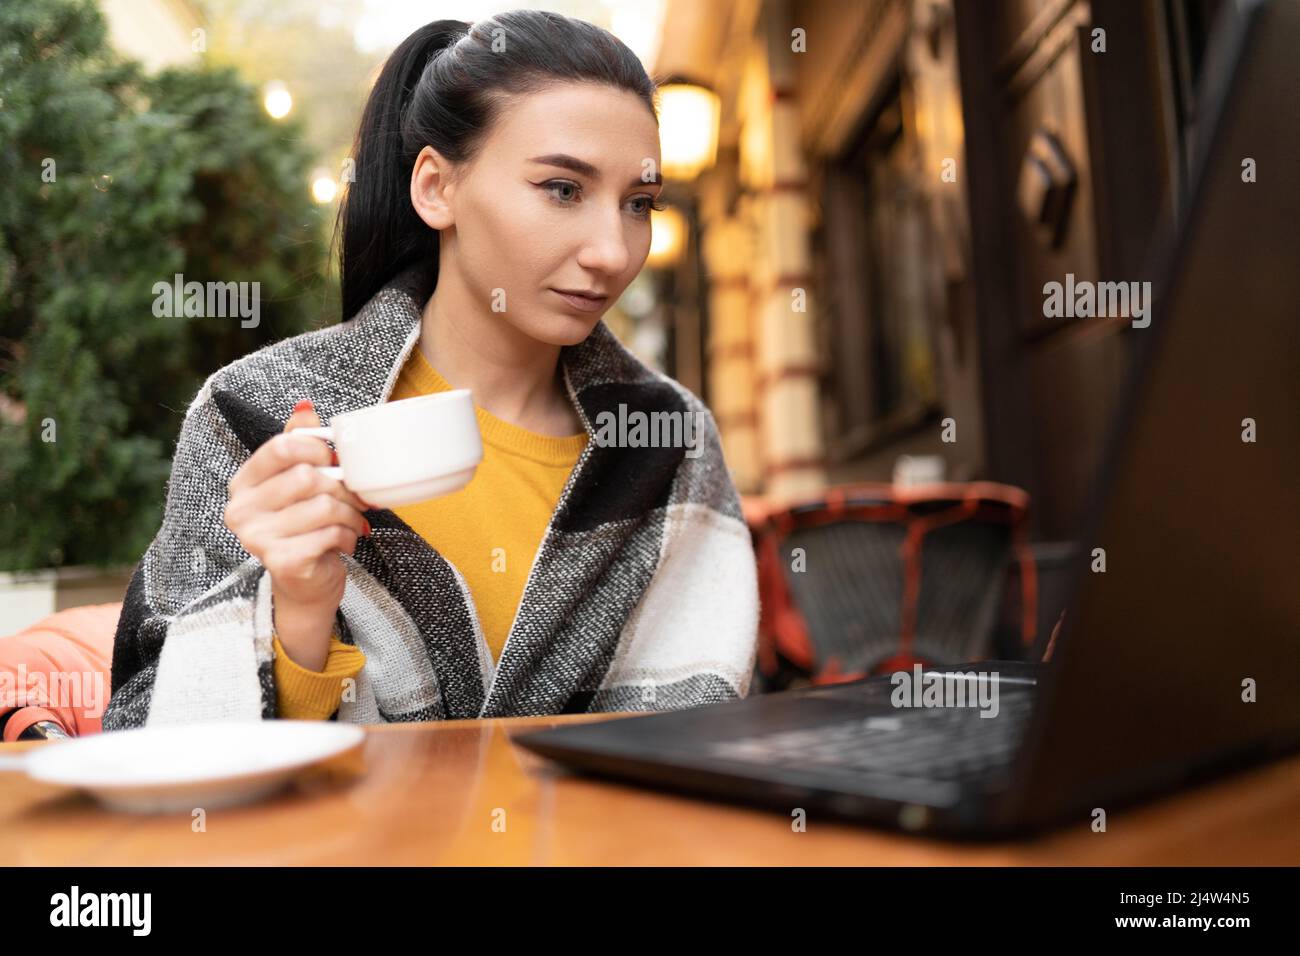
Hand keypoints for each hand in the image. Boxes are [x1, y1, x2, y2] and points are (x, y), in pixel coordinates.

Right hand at [223, 399, 372, 667]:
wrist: (306, 584)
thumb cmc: (304, 528)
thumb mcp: (298, 483)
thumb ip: (298, 444)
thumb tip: (304, 406)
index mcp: (244, 484)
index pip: (280, 448)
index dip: (317, 448)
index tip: (334, 459)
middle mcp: (242, 510)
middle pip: (308, 477)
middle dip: (342, 486)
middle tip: (354, 498)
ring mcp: (257, 538)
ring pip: (324, 506)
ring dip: (349, 514)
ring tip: (351, 522)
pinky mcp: (281, 561)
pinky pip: (330, 533)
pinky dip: (348, 536)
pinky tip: (344, 541)